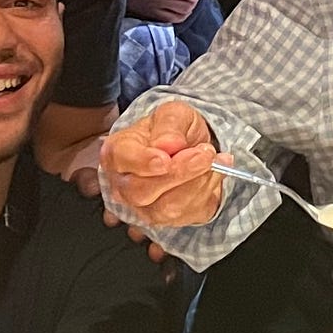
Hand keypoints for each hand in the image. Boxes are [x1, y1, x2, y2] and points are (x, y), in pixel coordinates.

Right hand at [99, 99, 224, 227]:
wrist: (188, 146)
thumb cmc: (173, 129)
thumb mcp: (174, 113)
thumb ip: (170, 124)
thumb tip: (168, 144)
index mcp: (117, 152)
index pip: (123, 161)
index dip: (144, 162)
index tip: (166, 159)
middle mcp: (123, 184)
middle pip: (142, 191)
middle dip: (180, 173)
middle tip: (206, 153)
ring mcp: (142, 207)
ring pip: (166, 208)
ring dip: (198, 183)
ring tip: (215, 159)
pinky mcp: (166, 219)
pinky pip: (187, 214)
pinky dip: (207, 192)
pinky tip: (213, 173)